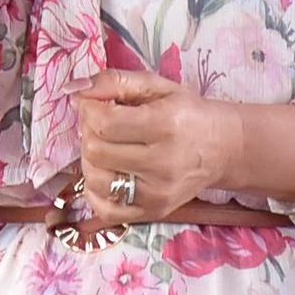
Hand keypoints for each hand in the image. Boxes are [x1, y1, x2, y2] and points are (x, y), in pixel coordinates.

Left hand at [74, 70, 238, 223]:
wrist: (221, 148)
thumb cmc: (186, 112)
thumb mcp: (156, 86)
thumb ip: (113, 81)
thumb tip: (73, 91)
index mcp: (166, 124)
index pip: (104, 123)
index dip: (88, 110)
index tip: (93, 104)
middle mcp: (163, 163)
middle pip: (96, 151)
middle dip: (88, 133)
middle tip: (100, 124)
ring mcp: (157, 194)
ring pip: (95, 180)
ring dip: (90, 160)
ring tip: (105, 146)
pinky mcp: (152, 213)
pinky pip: (104, 209)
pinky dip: (94, 190)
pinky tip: (107, 171)